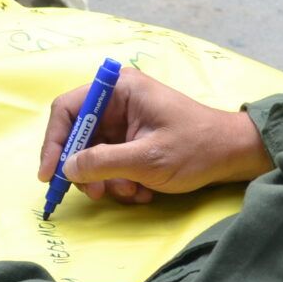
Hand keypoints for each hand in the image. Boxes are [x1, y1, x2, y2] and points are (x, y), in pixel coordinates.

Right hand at [37, 68, 272, 205]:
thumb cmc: (196, 148)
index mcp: (120, 88)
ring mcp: (125, 120)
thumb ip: (103, 162)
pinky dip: (120, 180)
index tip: (50, 174)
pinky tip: (142, 191)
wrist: (232, 155)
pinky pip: (110, 161)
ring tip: (132, 191)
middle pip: (78, 135)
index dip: (54, 142)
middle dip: (86, 169)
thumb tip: (66, 168)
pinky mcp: (132, 139)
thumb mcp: (147, 159)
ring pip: (93, 154)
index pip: (68, 109)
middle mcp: (118, 100)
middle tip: (97, 193)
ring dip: (107, 179)